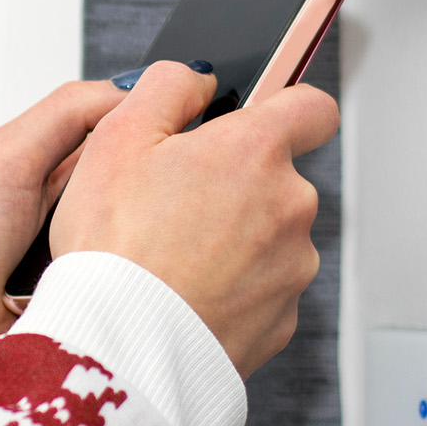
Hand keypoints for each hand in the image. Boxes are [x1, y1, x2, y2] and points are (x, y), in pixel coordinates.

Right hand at [50, 61, 338, 379]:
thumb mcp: (117, 137)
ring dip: (234, 239)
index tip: (257, 119)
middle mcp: (289, 205)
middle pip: (278, 177)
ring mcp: (291, 267)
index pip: (312, 107)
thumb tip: (196, 78)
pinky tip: (185, 292)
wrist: (121, 347)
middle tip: (173, 203)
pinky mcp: (281, 319)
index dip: (283, 106)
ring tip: (172, 257)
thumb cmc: (114, 248)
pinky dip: (231, 288)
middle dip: (235, 184)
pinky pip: (261, 288)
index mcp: (255, 152)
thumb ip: (167, 86)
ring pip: (270, 236)